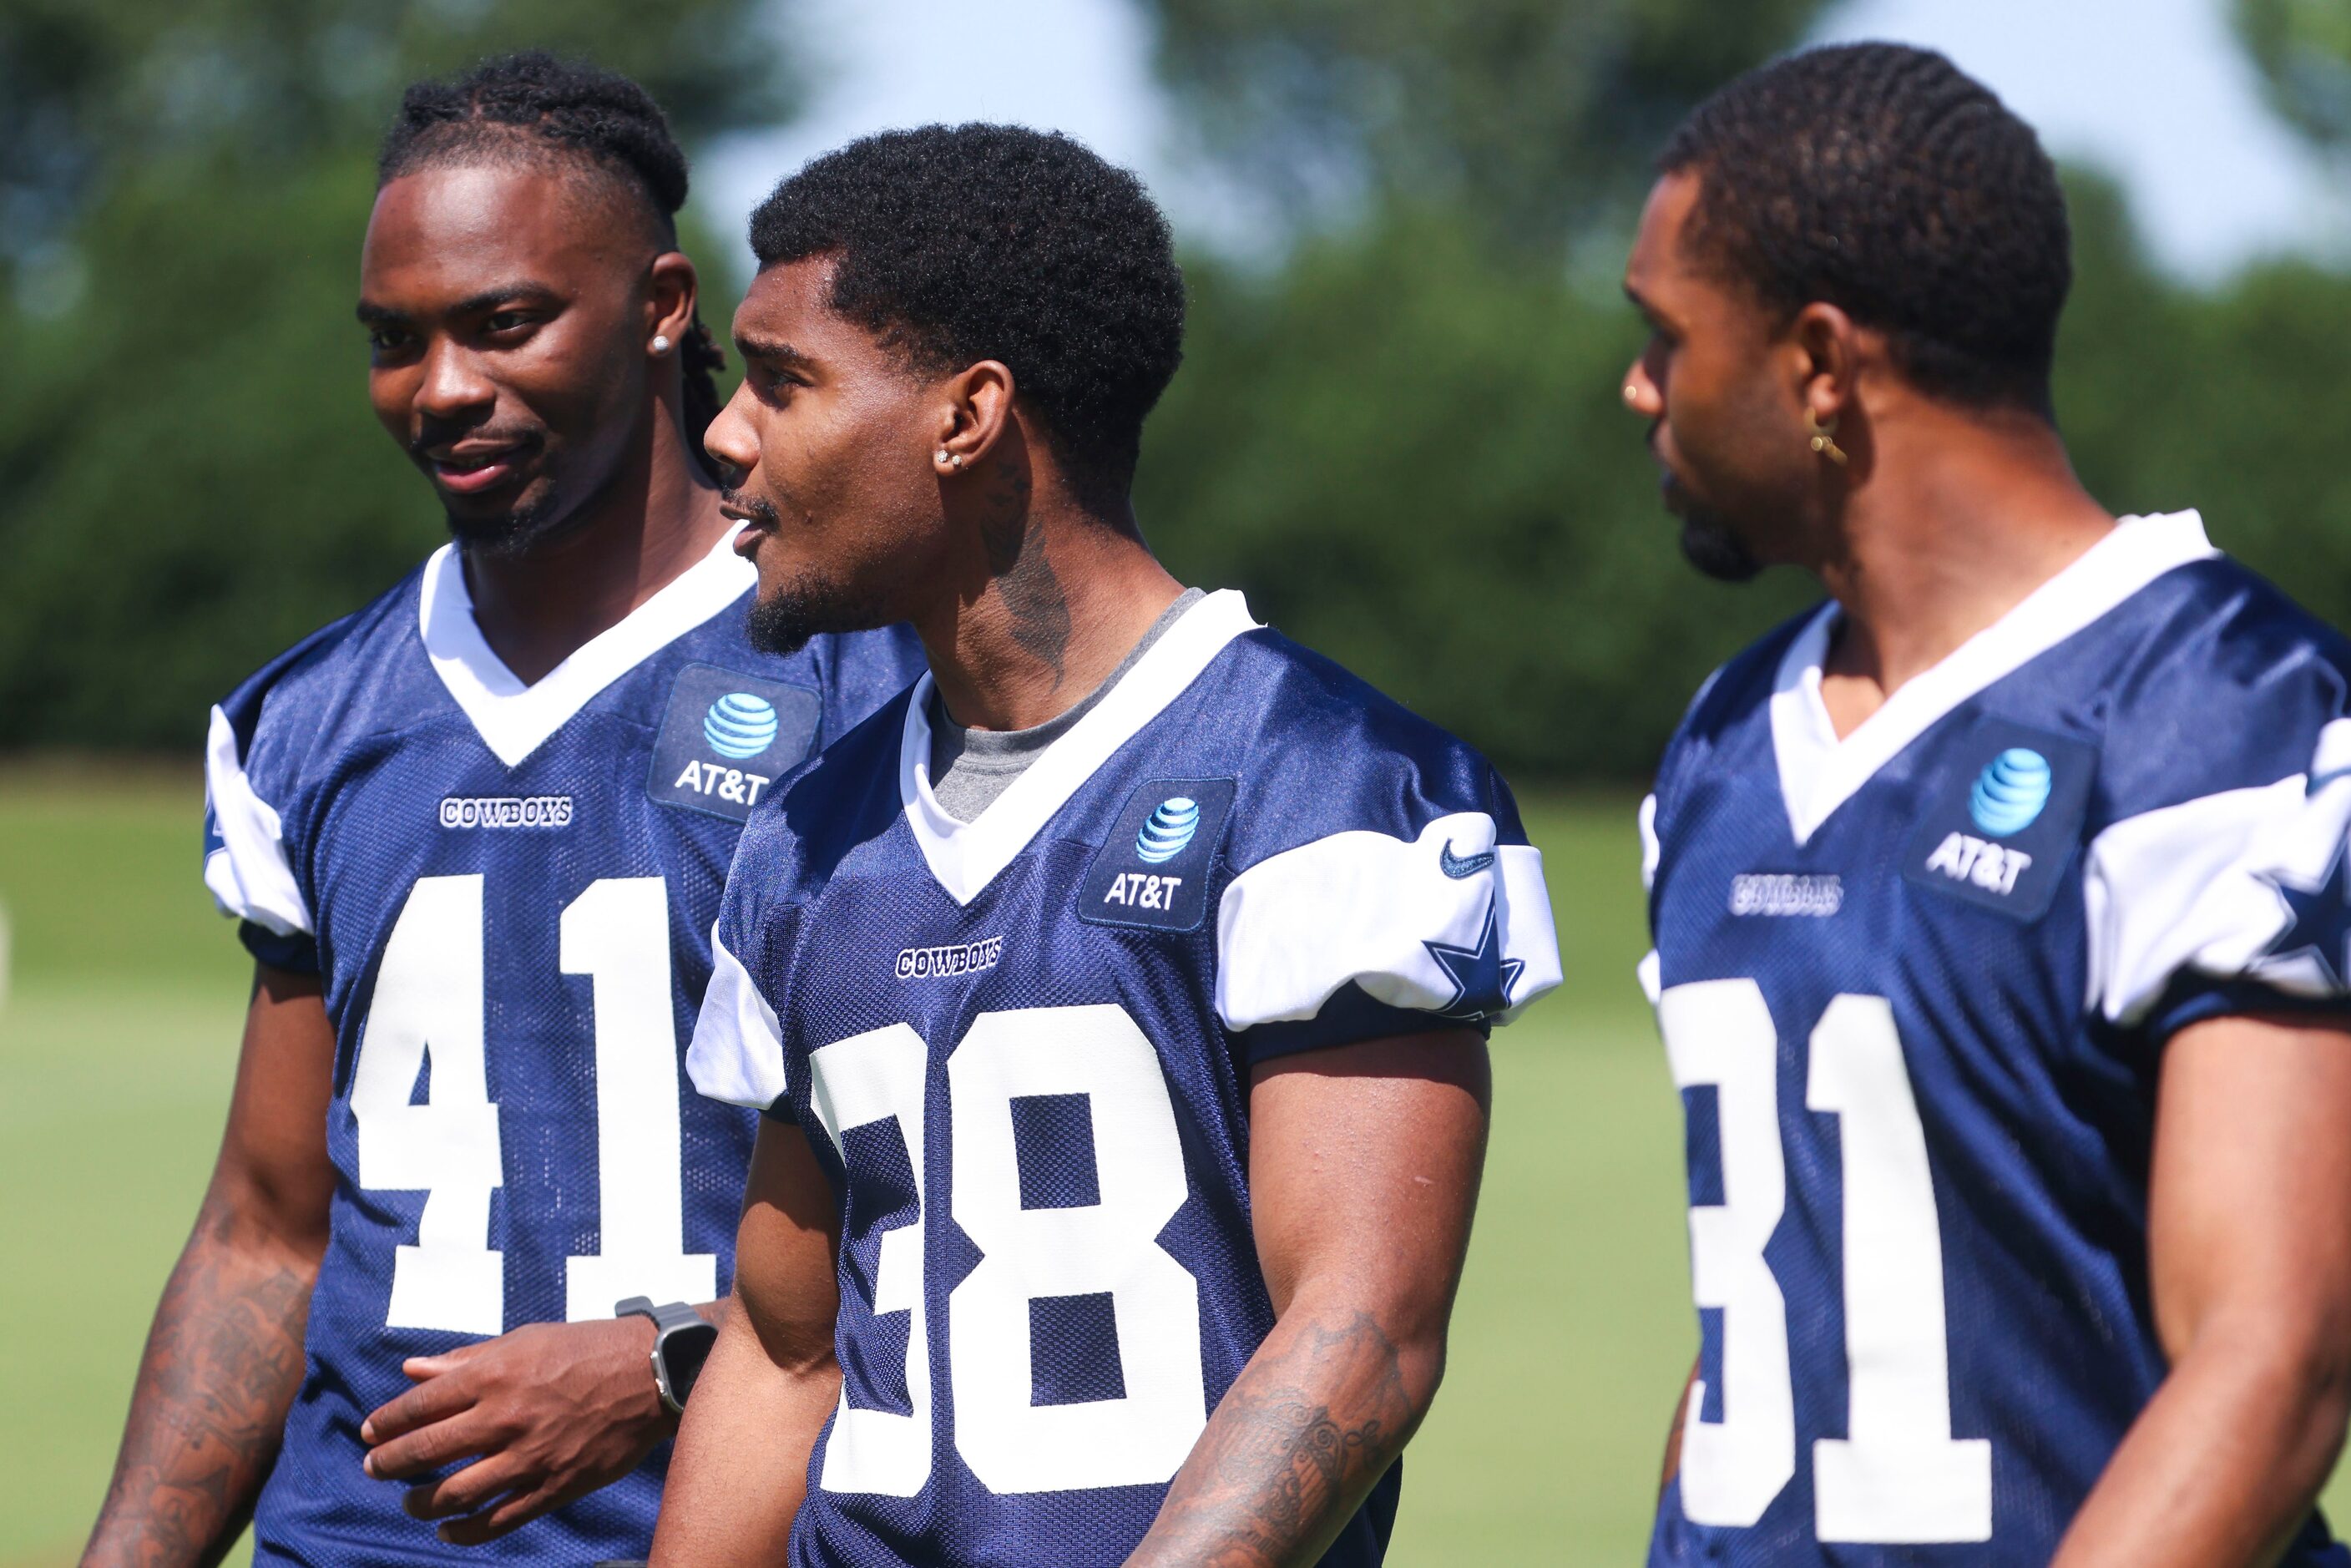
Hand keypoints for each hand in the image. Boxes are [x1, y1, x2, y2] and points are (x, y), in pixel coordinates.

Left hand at [360, 1316, 668, 1544]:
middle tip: (375, 1468)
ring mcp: (529, 1457)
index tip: (371, 1433)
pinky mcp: (554, 1486)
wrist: (652, 1372)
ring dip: (420, 1502)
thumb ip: (467, 1359)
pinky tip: (449, 1530)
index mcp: (494, 1374)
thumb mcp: (524, 1339)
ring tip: (410, 1501)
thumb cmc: (586, 1348)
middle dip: (389, 1464)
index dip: (387, 1422)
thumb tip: (413, 1370)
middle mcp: (505, 1417)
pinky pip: (497, 1521)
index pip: (419, 1405)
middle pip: (426, 1451)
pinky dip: (464, 1531)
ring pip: (453, 1494)